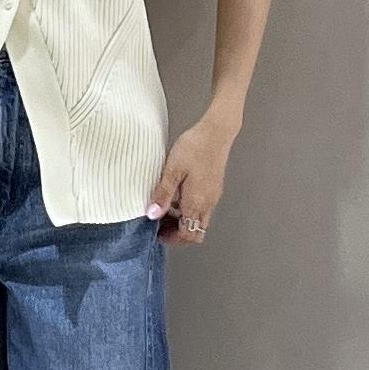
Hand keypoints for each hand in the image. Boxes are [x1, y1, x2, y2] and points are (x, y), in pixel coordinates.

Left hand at [146, 118, 234, 244]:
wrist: (216, 131)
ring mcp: (212, 196)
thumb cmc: (195, 147)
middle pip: (195, 231)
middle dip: (178, 233)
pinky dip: (189, 209)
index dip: (172, 238)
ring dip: (183, 220)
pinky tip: (177, 195)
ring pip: (199, 220)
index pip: (188, 235)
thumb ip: (162, 194)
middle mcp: (207, 203)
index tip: (157, 233)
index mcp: (196, 202)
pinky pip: (202, 208)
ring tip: (166, 208)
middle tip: (161, 225)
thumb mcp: (172, 170)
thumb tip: (152, 215)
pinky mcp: (214, 188)